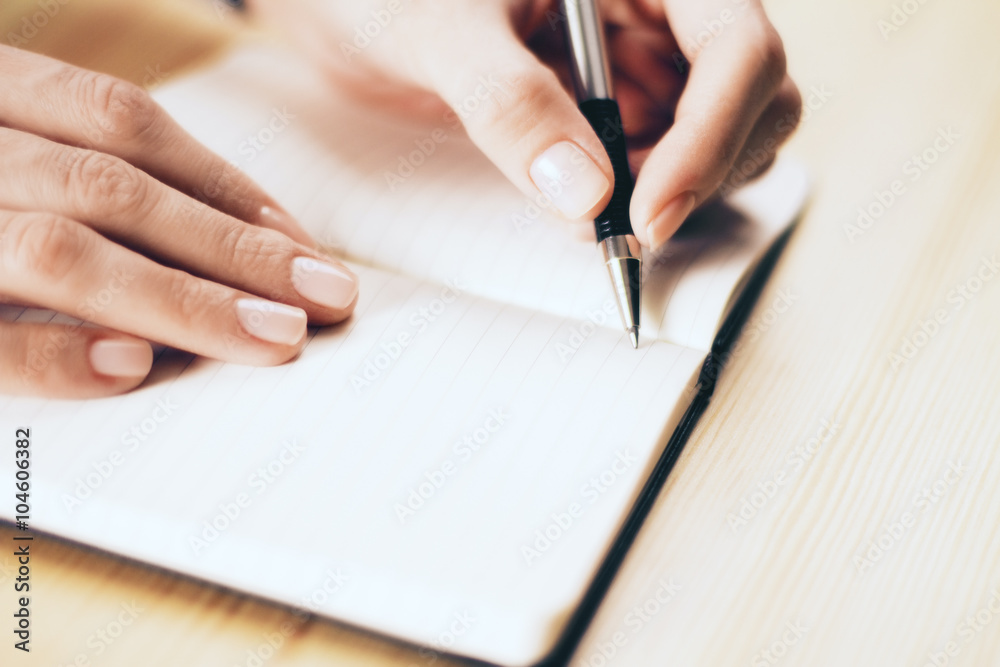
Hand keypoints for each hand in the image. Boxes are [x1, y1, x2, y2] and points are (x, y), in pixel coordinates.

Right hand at [0, 46, 358, 397]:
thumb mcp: (11, 151)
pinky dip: (57, 352)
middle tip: (327, 298)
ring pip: (60, 251)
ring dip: (180, 298)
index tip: (305, 244)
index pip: (117, 118)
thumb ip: (79, 172)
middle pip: (112, 187)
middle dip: (232, 246)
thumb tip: (230, 240)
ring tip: (274, 337)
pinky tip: (136, 367)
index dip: (222, 183)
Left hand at [249, 0, 800, 248]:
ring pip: (720, 137)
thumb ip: (509, 103)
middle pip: (756, 95)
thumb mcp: (437, 30)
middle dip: (702, 169)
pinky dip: (635, 196)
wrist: (346, 5)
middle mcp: (658, 6)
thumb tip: (586, 197)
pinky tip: (578, 196)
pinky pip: (660, 159)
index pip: (737, 43)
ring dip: (671, 189)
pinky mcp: (615, 102)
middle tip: (624, 223)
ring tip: (586, 204)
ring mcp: (641, 56)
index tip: (648, 212)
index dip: (712, 134)